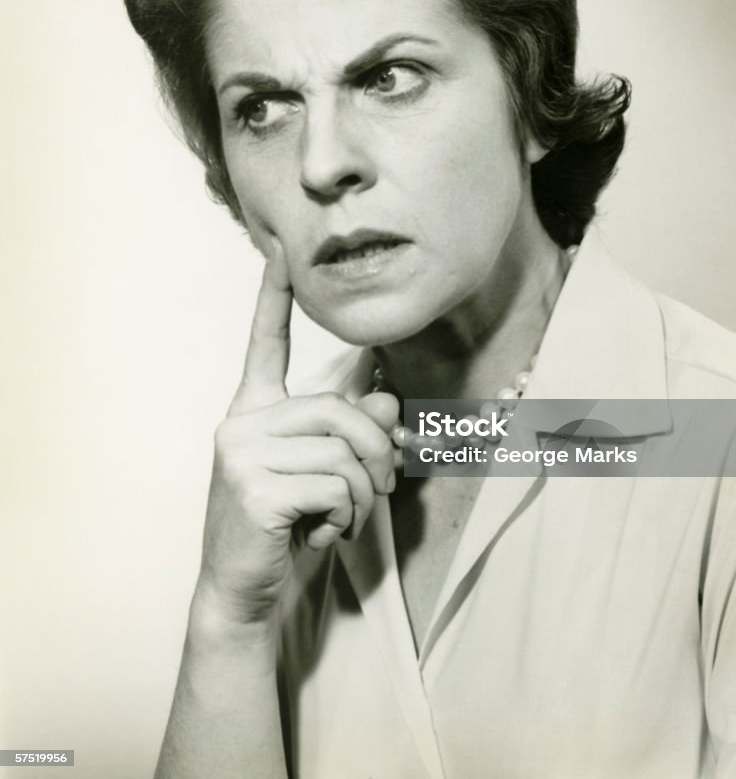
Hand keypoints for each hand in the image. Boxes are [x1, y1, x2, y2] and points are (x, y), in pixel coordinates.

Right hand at [194, 241, 398, 626]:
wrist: (243, 592)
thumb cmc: (286, 528)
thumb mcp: (323, 475)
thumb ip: (354, 433)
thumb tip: (389, 398)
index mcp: (253, 412)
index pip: (265, 344)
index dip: (274, 297)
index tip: (280, 250)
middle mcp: (241, 423)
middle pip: (340, 410)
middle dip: (379, 455)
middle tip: (383, 490)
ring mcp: (240, 453)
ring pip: (345, 453)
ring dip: (364, 496)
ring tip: (341, 519)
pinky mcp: (252, 488)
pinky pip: (336, 487)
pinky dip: (346, 518)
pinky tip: (318, 535)